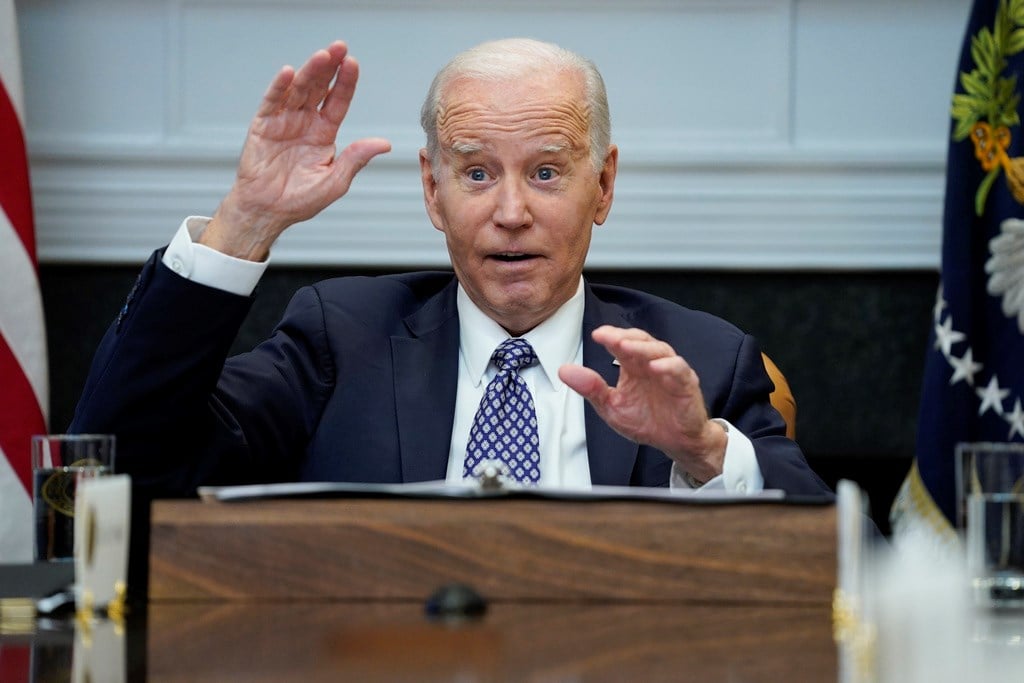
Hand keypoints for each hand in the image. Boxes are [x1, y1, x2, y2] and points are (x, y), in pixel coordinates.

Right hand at [201, 41, 391, 260]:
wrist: (268, 212)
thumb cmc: (301, 200)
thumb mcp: (335, 181)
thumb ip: (356, 159)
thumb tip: (384, 144)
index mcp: (323, 133)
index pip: (338, 102)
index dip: (345, 83)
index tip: (353, 64)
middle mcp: (304, 122)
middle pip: (318, 88)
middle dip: (329, 67)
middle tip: (340, 47)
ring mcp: (283, 122)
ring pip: (298, 90)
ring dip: (309, 72)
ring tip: (321, 56)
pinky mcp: (262, 126)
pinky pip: (272, 102)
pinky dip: (279, 87)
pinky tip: (288, 73)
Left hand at [558, 325, 727, 481]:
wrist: (674, 442)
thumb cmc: (646, 421)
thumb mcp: (612, 407)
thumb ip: (591, 388)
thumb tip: (564, 370)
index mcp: (633, 366)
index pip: (621, 344)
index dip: (610, 336)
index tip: (596, 335)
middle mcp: (651, 364)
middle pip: (640, 340)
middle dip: (625, 337)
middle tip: (609, 337)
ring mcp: (670, 372)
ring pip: (659, 350)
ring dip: (643, 348)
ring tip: (626, 347)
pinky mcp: (686, 384)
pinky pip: (679, 370)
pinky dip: (668, 367)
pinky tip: (655, 367)